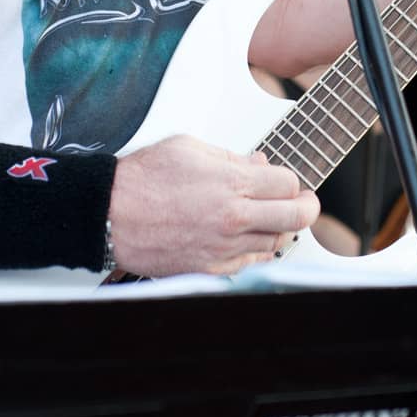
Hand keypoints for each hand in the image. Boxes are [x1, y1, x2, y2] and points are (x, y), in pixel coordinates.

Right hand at [108, 135, 318, 276]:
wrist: (109, 214)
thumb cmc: (143, 179)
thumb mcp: (190, 148)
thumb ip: (232, 157)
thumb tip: (260, 165)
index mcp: (231, 182)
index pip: (289, 184)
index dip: (293, 181)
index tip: (289, 182)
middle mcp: (233, 218)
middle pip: (295, 217)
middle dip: (306, 208)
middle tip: (305, 203)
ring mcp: (224, 247)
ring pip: (276, 243)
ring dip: (279, 229)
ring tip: (270, 218)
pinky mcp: (211, 268)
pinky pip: (251, 264)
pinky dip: (257, 252)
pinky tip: (249, 239)